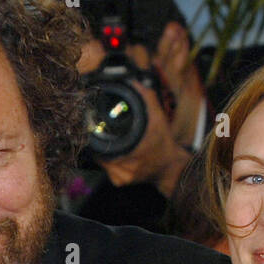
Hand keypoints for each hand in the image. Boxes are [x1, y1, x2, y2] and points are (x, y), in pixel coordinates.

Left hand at [99, 80, 190, 196]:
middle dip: (98, 140)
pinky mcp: (119, 183)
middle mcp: (124, 170)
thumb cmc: (163, 142)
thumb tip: (132, 80)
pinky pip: (106, 168)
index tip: (92, 124)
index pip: (101, 144)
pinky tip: (113, 152)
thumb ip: (145, 98)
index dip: (95, 133)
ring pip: (100, 161)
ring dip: (101, 150)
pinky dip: (106, 159)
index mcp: (131, 154)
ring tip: (107, 140)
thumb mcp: (157, 117)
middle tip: (99, 130)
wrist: (170, 167)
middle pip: (98, 153)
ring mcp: (121, 179)